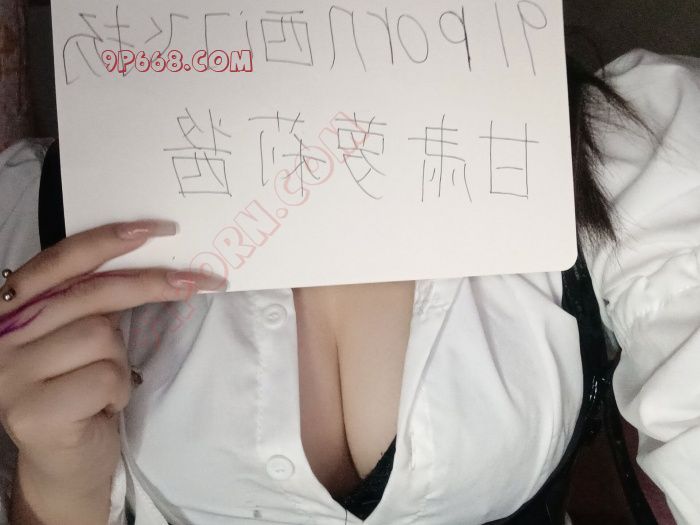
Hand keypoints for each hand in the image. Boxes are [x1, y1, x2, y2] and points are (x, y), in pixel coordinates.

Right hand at [0, 220, 224, 507]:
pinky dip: (118, 390)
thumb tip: (153, 253)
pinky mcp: (32, 411)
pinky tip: (102, 406)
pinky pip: (105, 375)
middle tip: (201, 281)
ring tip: (107, 383)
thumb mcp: (80, 336)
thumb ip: (91, 300)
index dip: (107, 241)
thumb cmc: (79, 390)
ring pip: (101, 335)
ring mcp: (11, 374)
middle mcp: (1, 336)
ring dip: (121, 360)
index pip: (60, 261)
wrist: (65, 462)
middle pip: (92, 293)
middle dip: (154, 284)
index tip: (155, 229)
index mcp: (11, 309)